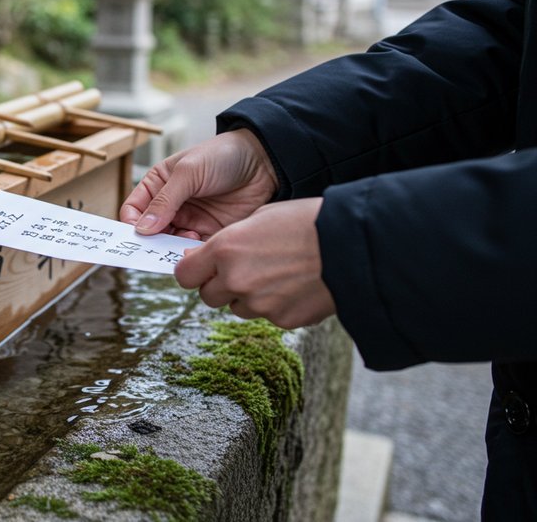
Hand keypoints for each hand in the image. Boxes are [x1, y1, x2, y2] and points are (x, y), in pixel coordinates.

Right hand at [119, 129, 278, 239]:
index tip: (138, 234)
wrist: (263, 161)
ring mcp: (190, 220)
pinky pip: (193, 249)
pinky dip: (192, 252)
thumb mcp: (188, 172)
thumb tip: (142, 228)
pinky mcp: (209, 233)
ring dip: (173, 247)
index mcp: (158, 185)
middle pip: (150, 232)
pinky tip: (199, 245)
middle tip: (158, 247)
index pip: (133, 210)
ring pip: (170, 244)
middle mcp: (170, 205)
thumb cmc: (223, 155)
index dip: (132, 223)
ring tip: (187, 239)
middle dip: (152, 241)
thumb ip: (165, 200)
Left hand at [175, 198, 334, 328]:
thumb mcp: (260, 218)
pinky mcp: (281, 320)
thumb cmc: (308, 222)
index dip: (193, 271)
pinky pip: (267, 316)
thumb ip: (227, 241)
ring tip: (276, 274)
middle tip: (242, 270)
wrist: (353, 245)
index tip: (201, 268)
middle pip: (208, 296)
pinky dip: (275, 305)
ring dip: (247, 296)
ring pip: (237, 307)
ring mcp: (258, 304)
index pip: (185, 275)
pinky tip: (295, 285)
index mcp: (225, 250)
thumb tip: (202, 256)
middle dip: (220, 285)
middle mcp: (235, 279)